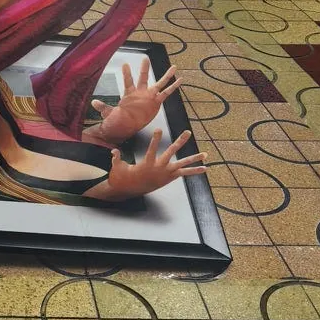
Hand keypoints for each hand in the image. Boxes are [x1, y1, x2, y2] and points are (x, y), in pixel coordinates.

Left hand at [89, 58, 181, 145]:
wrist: (128, 127)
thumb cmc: (119, 119)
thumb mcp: (110, 113)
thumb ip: (103, 107)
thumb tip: (93, 102)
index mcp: (129, 93)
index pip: (128, 81)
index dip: (127, 73)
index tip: (125, 64)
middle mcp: (140, 92)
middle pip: (143, 78)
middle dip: (144, 68)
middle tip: (145, 58)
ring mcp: (149, 96)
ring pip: (159, 83)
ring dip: (166, 75)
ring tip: (173, 67)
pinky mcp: (156, 102)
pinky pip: (166, 93)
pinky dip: (173, 87)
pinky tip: (179, 80)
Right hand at [92, 129, 206, 201]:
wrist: (129, 190)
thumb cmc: (122, 177)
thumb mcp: (117, 166)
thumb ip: (116, 157)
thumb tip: (114, 151)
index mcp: (147, 164)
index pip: (152, 149)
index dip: (155, 139)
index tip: (159, 129)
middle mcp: (159, 168)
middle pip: (171, 152)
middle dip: (180, 141)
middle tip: (187, 132)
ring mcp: (166, 173)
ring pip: (182, 164)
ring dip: (194, 158)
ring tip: (205, 154)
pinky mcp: (169, 178)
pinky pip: (184, 174)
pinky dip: (194, 171)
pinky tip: (204, 168)